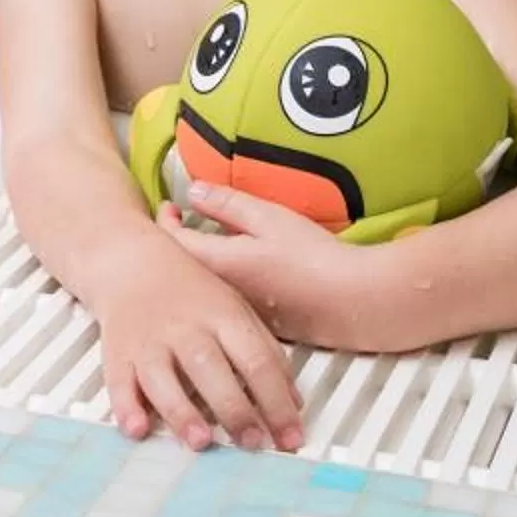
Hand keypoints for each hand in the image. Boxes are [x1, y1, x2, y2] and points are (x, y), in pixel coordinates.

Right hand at [90, 239, 304, 452]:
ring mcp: (149, 341)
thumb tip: (294, 403)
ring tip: (200, 441)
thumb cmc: (192, 292)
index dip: (276, 402)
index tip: (290, 438)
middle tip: (252, 444)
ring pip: (163, 378)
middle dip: (234, 410)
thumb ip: (267, 353)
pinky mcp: (118, 354)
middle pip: (211, 369)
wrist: (133, 262)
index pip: (257, 361)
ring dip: (181, 412)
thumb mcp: (237, 310)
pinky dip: (127, 407)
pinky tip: (138, 429)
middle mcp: (186, 329)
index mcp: (223, 317)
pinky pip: (119, 383)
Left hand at [160, 181, 367, 345]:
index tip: (170, 206)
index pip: (171, 241)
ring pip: (203, 285)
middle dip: (178, 242)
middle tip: (182, 220)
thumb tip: (191, 191)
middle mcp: (217, 294)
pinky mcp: (254, 324)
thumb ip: (225, 203)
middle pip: (181, 266)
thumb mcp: (268, 217)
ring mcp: (235, 312)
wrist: (352, 302)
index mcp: (216, 264)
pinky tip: (240, 269)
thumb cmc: (311, 256)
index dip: (164, 220)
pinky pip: (223, 301)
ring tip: (208, 240)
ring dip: (199, 262)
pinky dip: (220, 281)